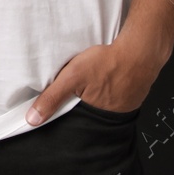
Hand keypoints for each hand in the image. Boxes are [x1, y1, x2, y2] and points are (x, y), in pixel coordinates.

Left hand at [24, 35, 167, 125]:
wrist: (140, 51)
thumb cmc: (108, 62)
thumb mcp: (73, 77)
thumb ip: (52, 97)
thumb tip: (33, 119)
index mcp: (93, 117)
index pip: (73, 123)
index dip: (65, 114)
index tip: (61, 105)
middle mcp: (109, 118)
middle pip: (86, 115)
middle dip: (79, 106)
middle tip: (80, 90)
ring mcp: (122, 109)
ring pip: (101, 106)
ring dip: (94, 97)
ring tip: (92, 83)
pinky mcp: (131, 98)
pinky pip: (115, 98)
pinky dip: (108, 91)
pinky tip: (105, 79)